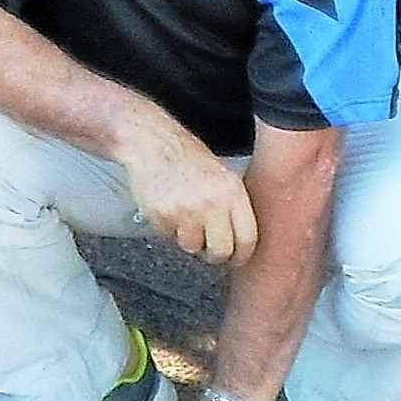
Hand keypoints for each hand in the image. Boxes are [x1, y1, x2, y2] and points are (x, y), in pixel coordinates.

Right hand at [115, 106, 255, 263]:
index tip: (237, 258)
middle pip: (220, 251)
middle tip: (209, 249)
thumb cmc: (188, 157)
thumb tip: (241, 240)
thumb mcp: (223, 176)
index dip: (242, 254)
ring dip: (189, 239)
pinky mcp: (162, 216)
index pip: (247, 238)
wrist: (153, 142)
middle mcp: (211, 203)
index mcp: (232, 192)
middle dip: (215, 255)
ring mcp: (185, 211)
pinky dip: (169, 230)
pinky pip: (170, 238)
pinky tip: (170, 209)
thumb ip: (234, 206)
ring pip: (192, 247)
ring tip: (185, 217)